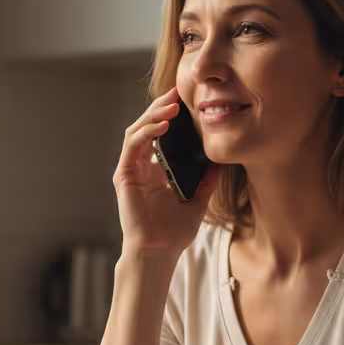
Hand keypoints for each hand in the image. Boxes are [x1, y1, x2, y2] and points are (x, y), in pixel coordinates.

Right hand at [114, 86, 220, 258]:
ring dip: (153, 115)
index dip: (170, 115)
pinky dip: (146, 132)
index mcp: (155, 171)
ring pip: (137, 131)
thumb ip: (206, 181)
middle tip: (178, 93)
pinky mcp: (124, 176)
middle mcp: (141, 167)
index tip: (186, 100)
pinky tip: (162, 126)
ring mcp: (130, 170)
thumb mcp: (198, 200)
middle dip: (161, 107)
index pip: (160, 134)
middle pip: (147, 127)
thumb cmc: (174, 233)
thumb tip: (220, 161)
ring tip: (171, 105)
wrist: (159, 251)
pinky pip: (132, 146)